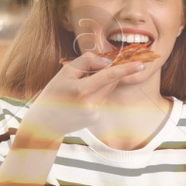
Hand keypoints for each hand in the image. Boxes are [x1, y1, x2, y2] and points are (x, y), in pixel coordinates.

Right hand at [22, 49, 145, 139]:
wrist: (45, 122)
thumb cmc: (54, 93)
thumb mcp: (66, 72)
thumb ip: (87, 62)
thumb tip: (107, 62)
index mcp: (82, 90)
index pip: (109, 76)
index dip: (126, 69)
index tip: (141, 65)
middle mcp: (91, 104)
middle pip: (110, 81)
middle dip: (106, 72)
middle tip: (89, 72)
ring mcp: (95, 113)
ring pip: (107, 90)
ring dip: (99, 84)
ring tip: (78, 89)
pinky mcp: (96, 118)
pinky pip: (101, 99)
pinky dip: (95, 94)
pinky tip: (80, 101)